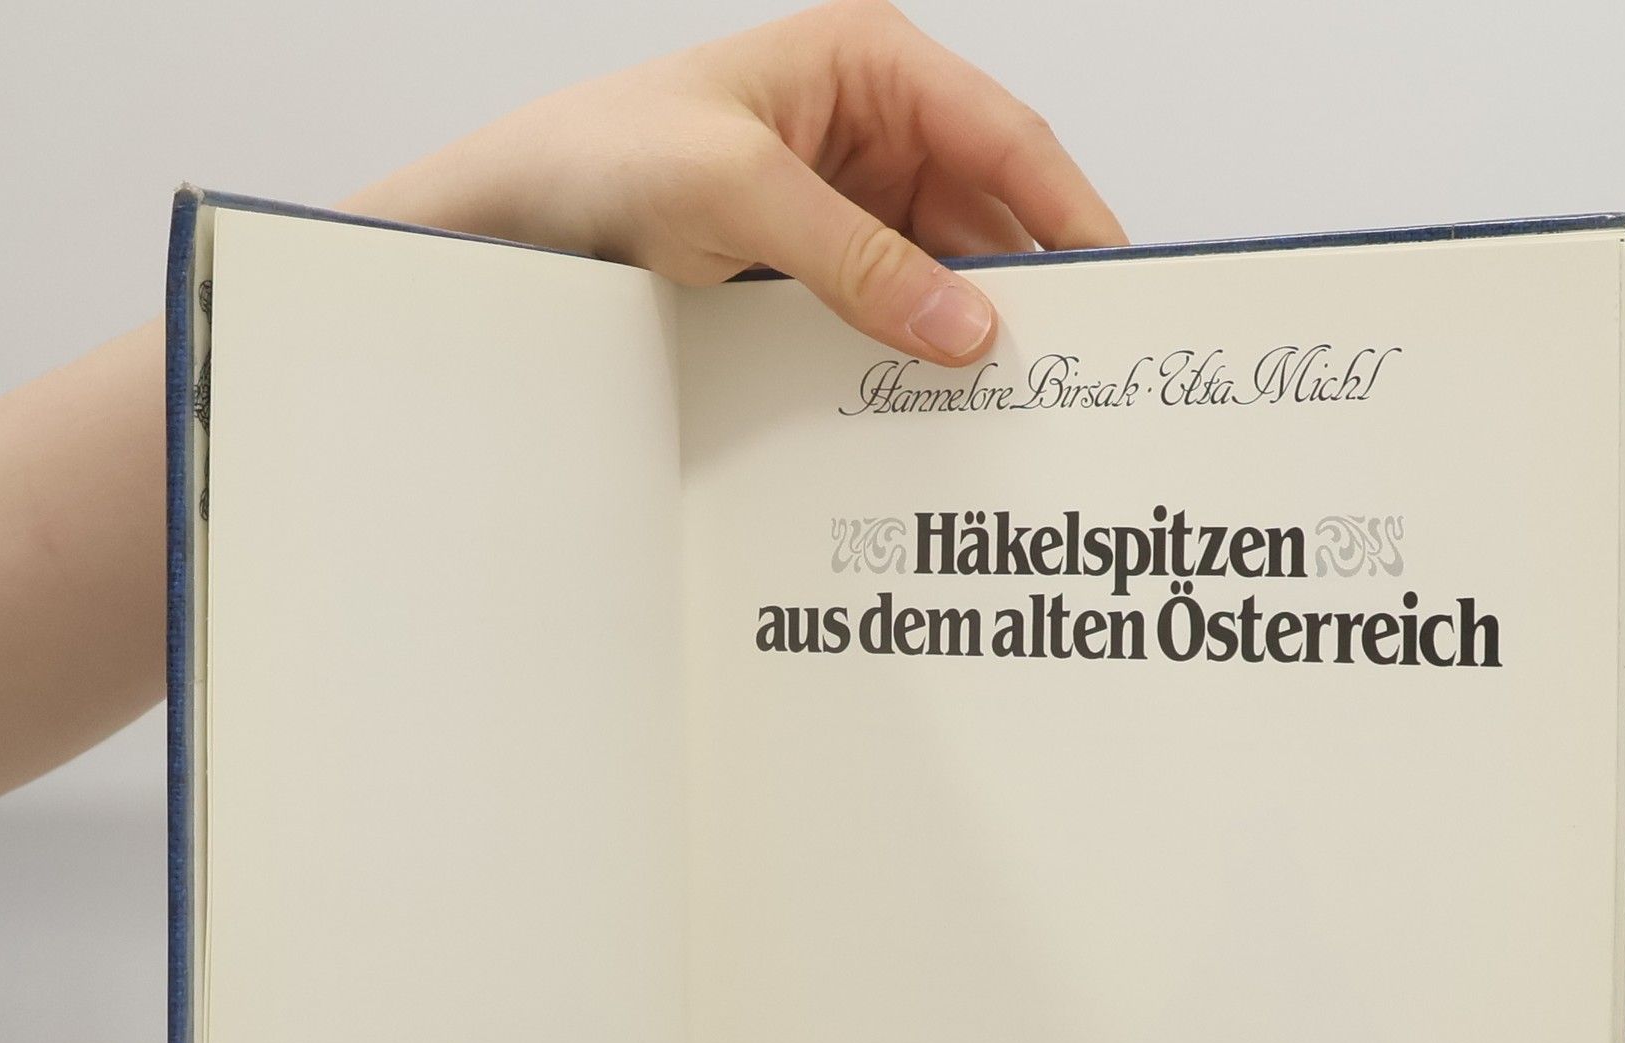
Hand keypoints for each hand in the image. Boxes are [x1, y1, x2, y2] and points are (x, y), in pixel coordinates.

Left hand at [348, 0, 1127, 364]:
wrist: (508, 223)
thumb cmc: (597, 158)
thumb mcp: (736, 195)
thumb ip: (858, 262)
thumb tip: (962, 327)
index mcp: (868, 63)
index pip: (1007, 139)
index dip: (1071, 215)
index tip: (1116, 288)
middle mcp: (870, 126)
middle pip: (988, 212)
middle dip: (1026, 286)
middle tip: (1069, 366)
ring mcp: (847, 199)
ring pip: (947, 270)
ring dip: (970, 330)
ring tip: (1007, 397)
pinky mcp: (818, 265)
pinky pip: (894, 307)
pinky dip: (916, 350)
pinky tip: (932, 394)